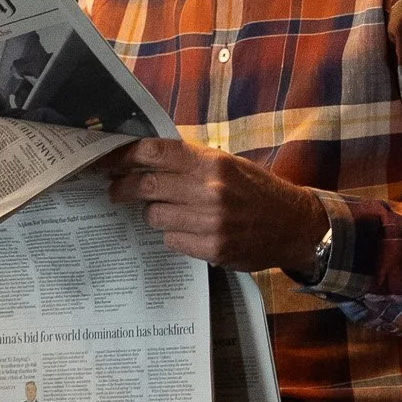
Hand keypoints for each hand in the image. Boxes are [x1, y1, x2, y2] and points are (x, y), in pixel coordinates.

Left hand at [104, 139, 327, 275]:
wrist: (294, 225)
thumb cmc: (258, 190)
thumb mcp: (228, 164)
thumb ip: (189, 160)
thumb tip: (143, 158)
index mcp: (212, 162)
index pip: (153, 152)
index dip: (123, 156)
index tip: (107, 161)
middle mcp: (209, 189)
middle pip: (145, 185)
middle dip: (123, 188)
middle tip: (115, 190)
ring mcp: (210, 221)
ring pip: (154, 216)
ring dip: (154, 214)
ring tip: (169, 212)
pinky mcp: (211, 248)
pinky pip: (171, 240)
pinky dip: (174, 235)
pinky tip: (189, 231)